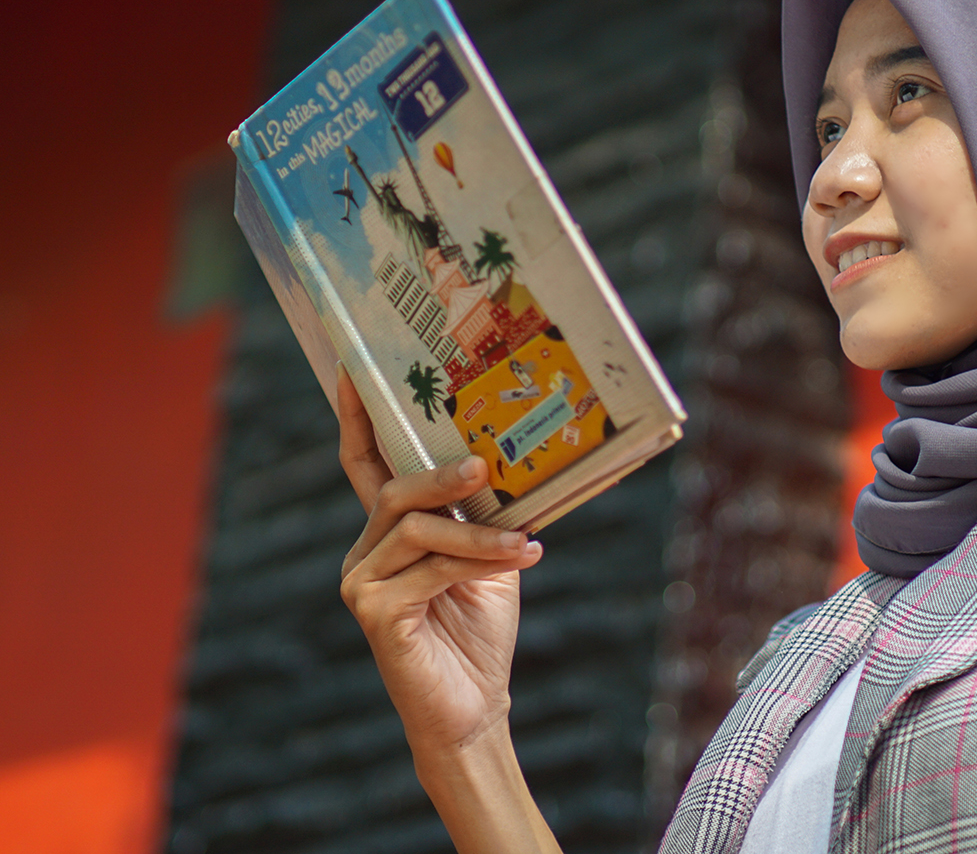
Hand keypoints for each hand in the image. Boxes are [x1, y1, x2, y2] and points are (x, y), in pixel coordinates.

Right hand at [336, 365, 543, 755]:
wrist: (477, 704)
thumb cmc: (481, 625)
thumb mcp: (489, 554)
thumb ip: (483, 512)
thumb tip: (506, 458)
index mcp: (391, 530)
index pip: (366, 464)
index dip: (358, 417)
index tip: (353, 369)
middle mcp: (366, 550)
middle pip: (393, 489)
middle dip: (440, 474)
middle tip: (483, 467)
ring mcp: (362, 581)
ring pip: (415, 527)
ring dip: (478, 534)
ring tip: (526, 544)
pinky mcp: (372, 611)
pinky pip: (425, 568)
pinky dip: (472, 564)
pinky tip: (516, 566)